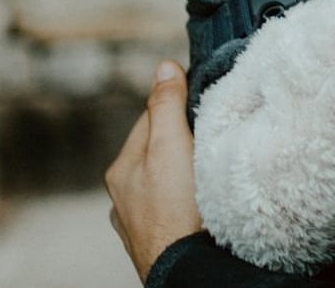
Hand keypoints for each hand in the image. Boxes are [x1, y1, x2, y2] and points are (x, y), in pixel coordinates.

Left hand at [106, 61, 204, 281]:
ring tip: (209, 172)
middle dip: (181, 140)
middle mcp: (123, 194)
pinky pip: (171, 209)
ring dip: (183, 173)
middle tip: (212, 137)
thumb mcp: (171, 145)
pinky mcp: (158, 240)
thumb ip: (166, 105)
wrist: (188, 269)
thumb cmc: (177, 210)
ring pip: (163, 181)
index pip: (151, 117)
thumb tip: (163, 66)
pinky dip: (184, 202)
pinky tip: (201, 205)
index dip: (178, 105)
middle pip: (157, 149)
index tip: (205, 102)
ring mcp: (138, 220)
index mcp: (122, 166)